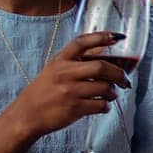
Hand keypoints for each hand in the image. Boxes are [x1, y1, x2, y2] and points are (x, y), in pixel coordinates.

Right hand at [6, 31, 131, 139]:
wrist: (27, 115)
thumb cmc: (43, 91)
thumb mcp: (54, 69)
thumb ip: (76, 59)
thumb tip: (102, 48)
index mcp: (60, 61)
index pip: (82, 42)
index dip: (101, 37)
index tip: (118, 37)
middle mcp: (64, 74)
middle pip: (101, 67)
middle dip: (118, 73)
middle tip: (124, 79)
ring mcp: (69, 92)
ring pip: (104, 88)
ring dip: (113, 91)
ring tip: (111, 93)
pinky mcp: (74, 109)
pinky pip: (100, 105)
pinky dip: (106, 106)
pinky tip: (103, 105)